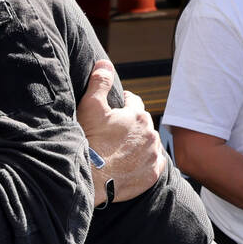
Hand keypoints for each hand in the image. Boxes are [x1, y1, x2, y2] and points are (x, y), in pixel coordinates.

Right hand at [76, 59, 165, 204]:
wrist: (92, 180)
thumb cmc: (89, 142)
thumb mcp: (90, 107)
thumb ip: (100, 82)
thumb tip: (105, 63)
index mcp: (137, 115)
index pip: (133, 101)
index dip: (121, 104)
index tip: (112, 111)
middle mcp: (150, 133)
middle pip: (141, 123)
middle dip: (130, 124)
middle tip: (112, 133)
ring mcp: (152, 154)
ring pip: (148, 142)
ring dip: (138, 143)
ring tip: (119, 150)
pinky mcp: (152, 173)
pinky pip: (153, 163)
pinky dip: (144, 161)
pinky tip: (130, 164)